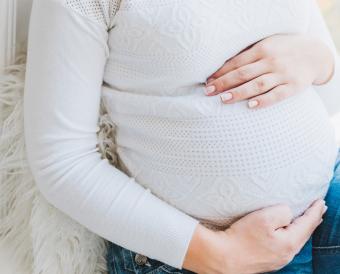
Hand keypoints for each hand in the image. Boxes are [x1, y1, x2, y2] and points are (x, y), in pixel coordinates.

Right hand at [183, 199, 326, 273]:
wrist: (223, 257)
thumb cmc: (242, 236)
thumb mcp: (264, 217)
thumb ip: (282, 212)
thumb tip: (288, 213)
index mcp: (289, 243)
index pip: (308, 224)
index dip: (314, 211)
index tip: (320, 201)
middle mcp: (286, 254)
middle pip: (304, 234)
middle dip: (312, 220)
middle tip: (319, 209)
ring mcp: (277, 259)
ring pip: (295, 240)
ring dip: (302, 228)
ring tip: (307, 220)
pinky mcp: (267, 260)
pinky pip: (286, 245)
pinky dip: (292, 235)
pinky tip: (287, 233)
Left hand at [204, 34, 334, 108]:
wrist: (315, 54)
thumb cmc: (283, 50)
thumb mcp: (267, 45)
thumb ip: (248, 55)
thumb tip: (222, 68)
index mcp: (262, 49)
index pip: (237, 62)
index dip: (220, 73)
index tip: (207, 82)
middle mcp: (271, 61)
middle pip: (243, 73)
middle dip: (224, 83)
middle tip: (208, 92)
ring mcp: (283, 74)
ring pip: (257, 84)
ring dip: (239, 92)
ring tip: (224, 99)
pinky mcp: (293, 86)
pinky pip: (277, 95)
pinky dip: (264, 101)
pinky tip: (251, 106)